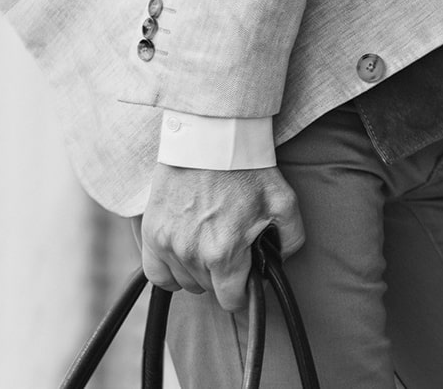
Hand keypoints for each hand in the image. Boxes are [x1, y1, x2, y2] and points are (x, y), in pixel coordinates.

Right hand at [141, 164, 304, 310]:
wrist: (211, 141)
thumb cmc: (249, 171)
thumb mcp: (284, 203)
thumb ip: (291, 240)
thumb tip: (280, 264)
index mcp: (224, 252)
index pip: (231, 301)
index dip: (244, 294)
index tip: (247, 281)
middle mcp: (191, 253)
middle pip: (209, 289)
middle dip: (224, 277)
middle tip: (233, 251)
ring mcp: (167, 244)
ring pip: (185, 282)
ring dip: (199, 272)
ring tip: (211, 245)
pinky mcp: (151, 233)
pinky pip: (157, 274)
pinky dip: (170, 271)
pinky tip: (185, 256)